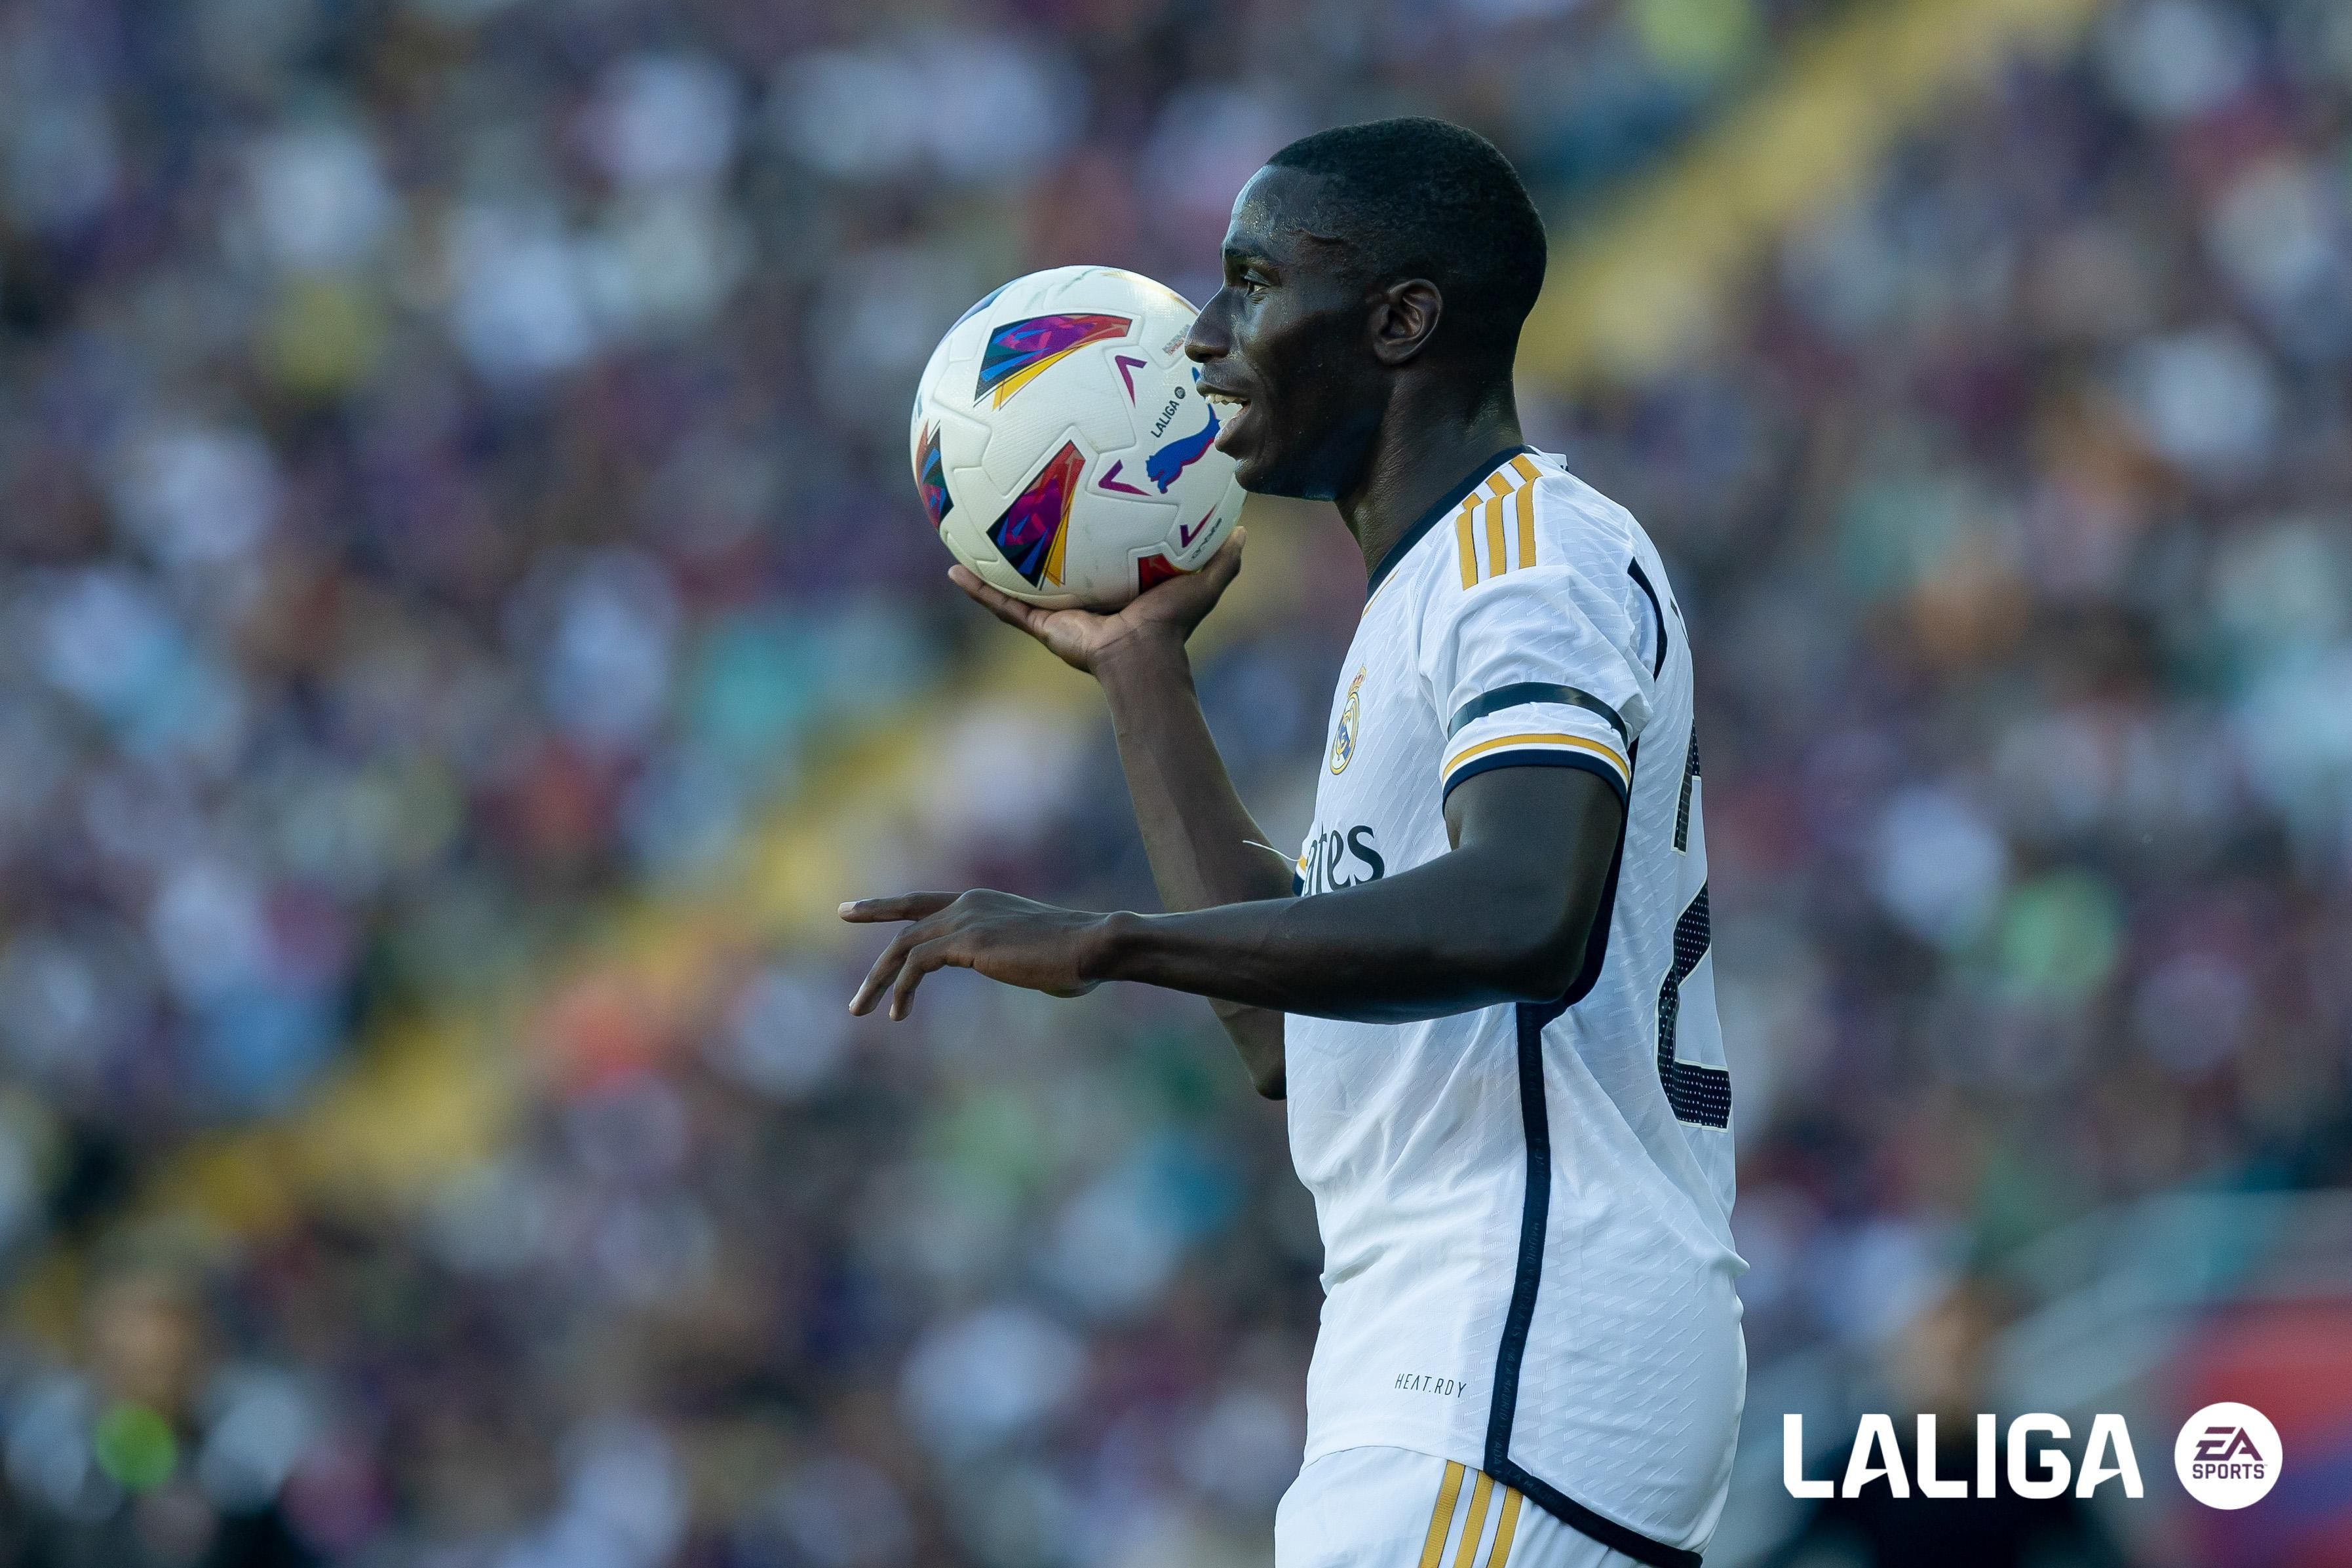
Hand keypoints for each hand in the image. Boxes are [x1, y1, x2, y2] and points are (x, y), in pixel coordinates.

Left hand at [841, 889, 1113, 1019]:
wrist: (1095, 946)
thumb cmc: (1079, 958)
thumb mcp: (1036, 957)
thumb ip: (1019, 960)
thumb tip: (1032, 970)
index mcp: (982, 902)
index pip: (922, 902)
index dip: (885, 906)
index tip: (852, 910)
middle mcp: (968, 904)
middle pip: (905, 920)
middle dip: (871, 942)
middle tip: (847, 960)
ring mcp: (966, 920)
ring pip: (903, 946)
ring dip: (878, 980)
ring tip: (860, 1010)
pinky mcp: (967, 942)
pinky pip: (918, 964)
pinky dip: (903, 990)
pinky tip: (898, 1014)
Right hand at [949, 528, 1245, 675]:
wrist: (1144, 659)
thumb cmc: (1173, 626)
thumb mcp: (1203, 582)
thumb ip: (1224, 558)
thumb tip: (1243, 528)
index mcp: (1114, 588)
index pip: (1096, 554)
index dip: (1086, 531)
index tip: (1073, 503)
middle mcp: (1081, 599)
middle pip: (1051, 567)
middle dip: (1033, 544)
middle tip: (1014, 508)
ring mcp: (1057, 614)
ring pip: (1017, 584)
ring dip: (993, 565)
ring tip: (966, 535)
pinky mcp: (1042, 626)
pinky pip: (1003, 606)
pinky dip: (978, 590)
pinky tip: (954, 571)